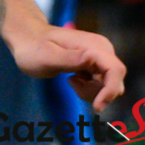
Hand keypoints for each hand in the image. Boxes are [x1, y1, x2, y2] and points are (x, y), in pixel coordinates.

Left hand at [7, 23, 125, 111]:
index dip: (110, 91)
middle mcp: (102, 49)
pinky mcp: (96, 63)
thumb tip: (92, 59)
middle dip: (97, 92)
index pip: (115, 70)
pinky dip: (89, 88)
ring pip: (109, 85)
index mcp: (94, 45)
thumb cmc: (33, 48)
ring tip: (71, 80)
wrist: (28, 38)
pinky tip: (73, 79)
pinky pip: (102, 84)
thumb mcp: (46, 57)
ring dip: (91, 91)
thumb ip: (70, 59)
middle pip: (114, 81)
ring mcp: (100, 56)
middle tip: (72, 83)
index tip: (96, 106)